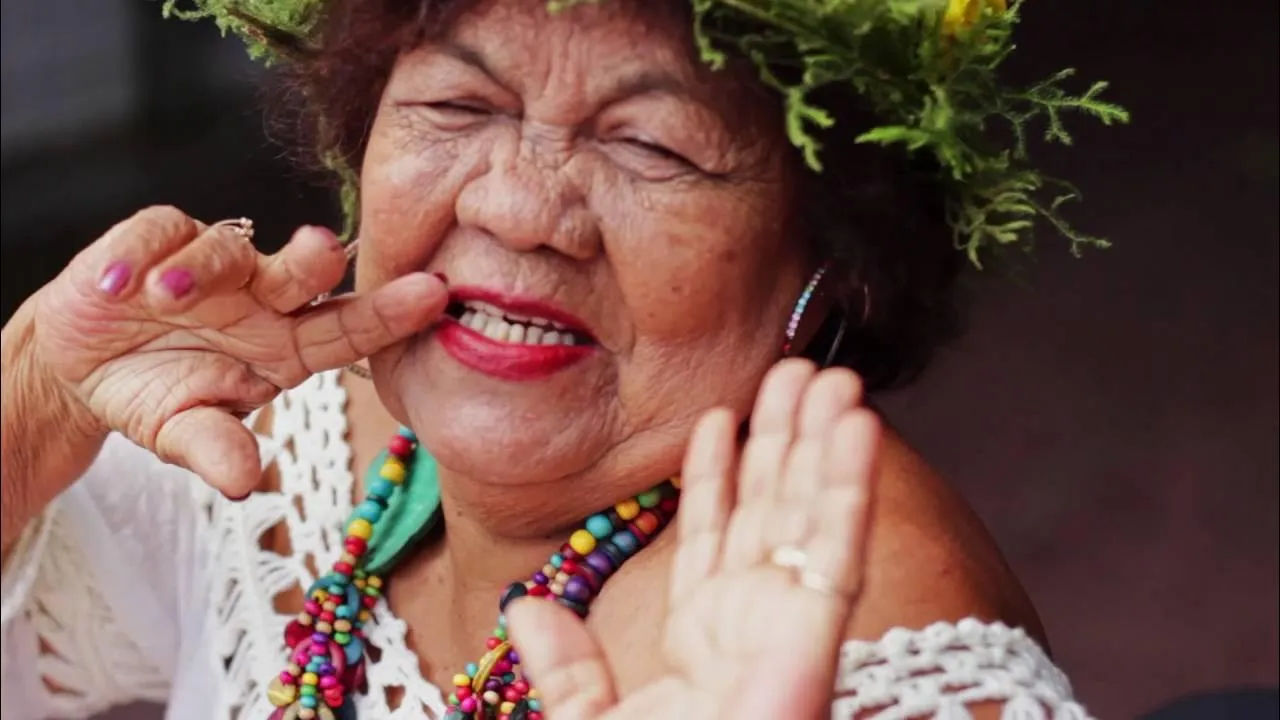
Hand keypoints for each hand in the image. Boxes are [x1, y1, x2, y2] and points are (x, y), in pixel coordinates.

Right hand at [28, 206, 445, 495]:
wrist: (80, 367)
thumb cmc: (154, 393)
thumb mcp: (181, 432)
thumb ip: (213, 448)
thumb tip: (240, 480)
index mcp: (288, 344)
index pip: (348, 329)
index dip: (388, 313)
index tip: (432, 295)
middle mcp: (264, 297)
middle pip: (303, 273)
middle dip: (313, 261)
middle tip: (319, 252)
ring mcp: (216, 263)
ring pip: (228, 248)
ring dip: (202, 268)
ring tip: (164, 295)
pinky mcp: (158, 237)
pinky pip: (159, 231)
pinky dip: (141, 256)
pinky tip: (122, 286)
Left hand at [508, 359, 879, 719]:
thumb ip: (566, 672)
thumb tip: (525, 613)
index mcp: (703, 639)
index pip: (714, 536)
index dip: (718, 476)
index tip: (718, 415)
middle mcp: (753, 623)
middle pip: (773, 509)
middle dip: (785, 439)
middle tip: (798, 369)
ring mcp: (789, 627)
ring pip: (810, 513)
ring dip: (821, 441)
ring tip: (829, 374)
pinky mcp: (817, 637)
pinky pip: (838, 543)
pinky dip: (850, 481)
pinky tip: (854, 424)